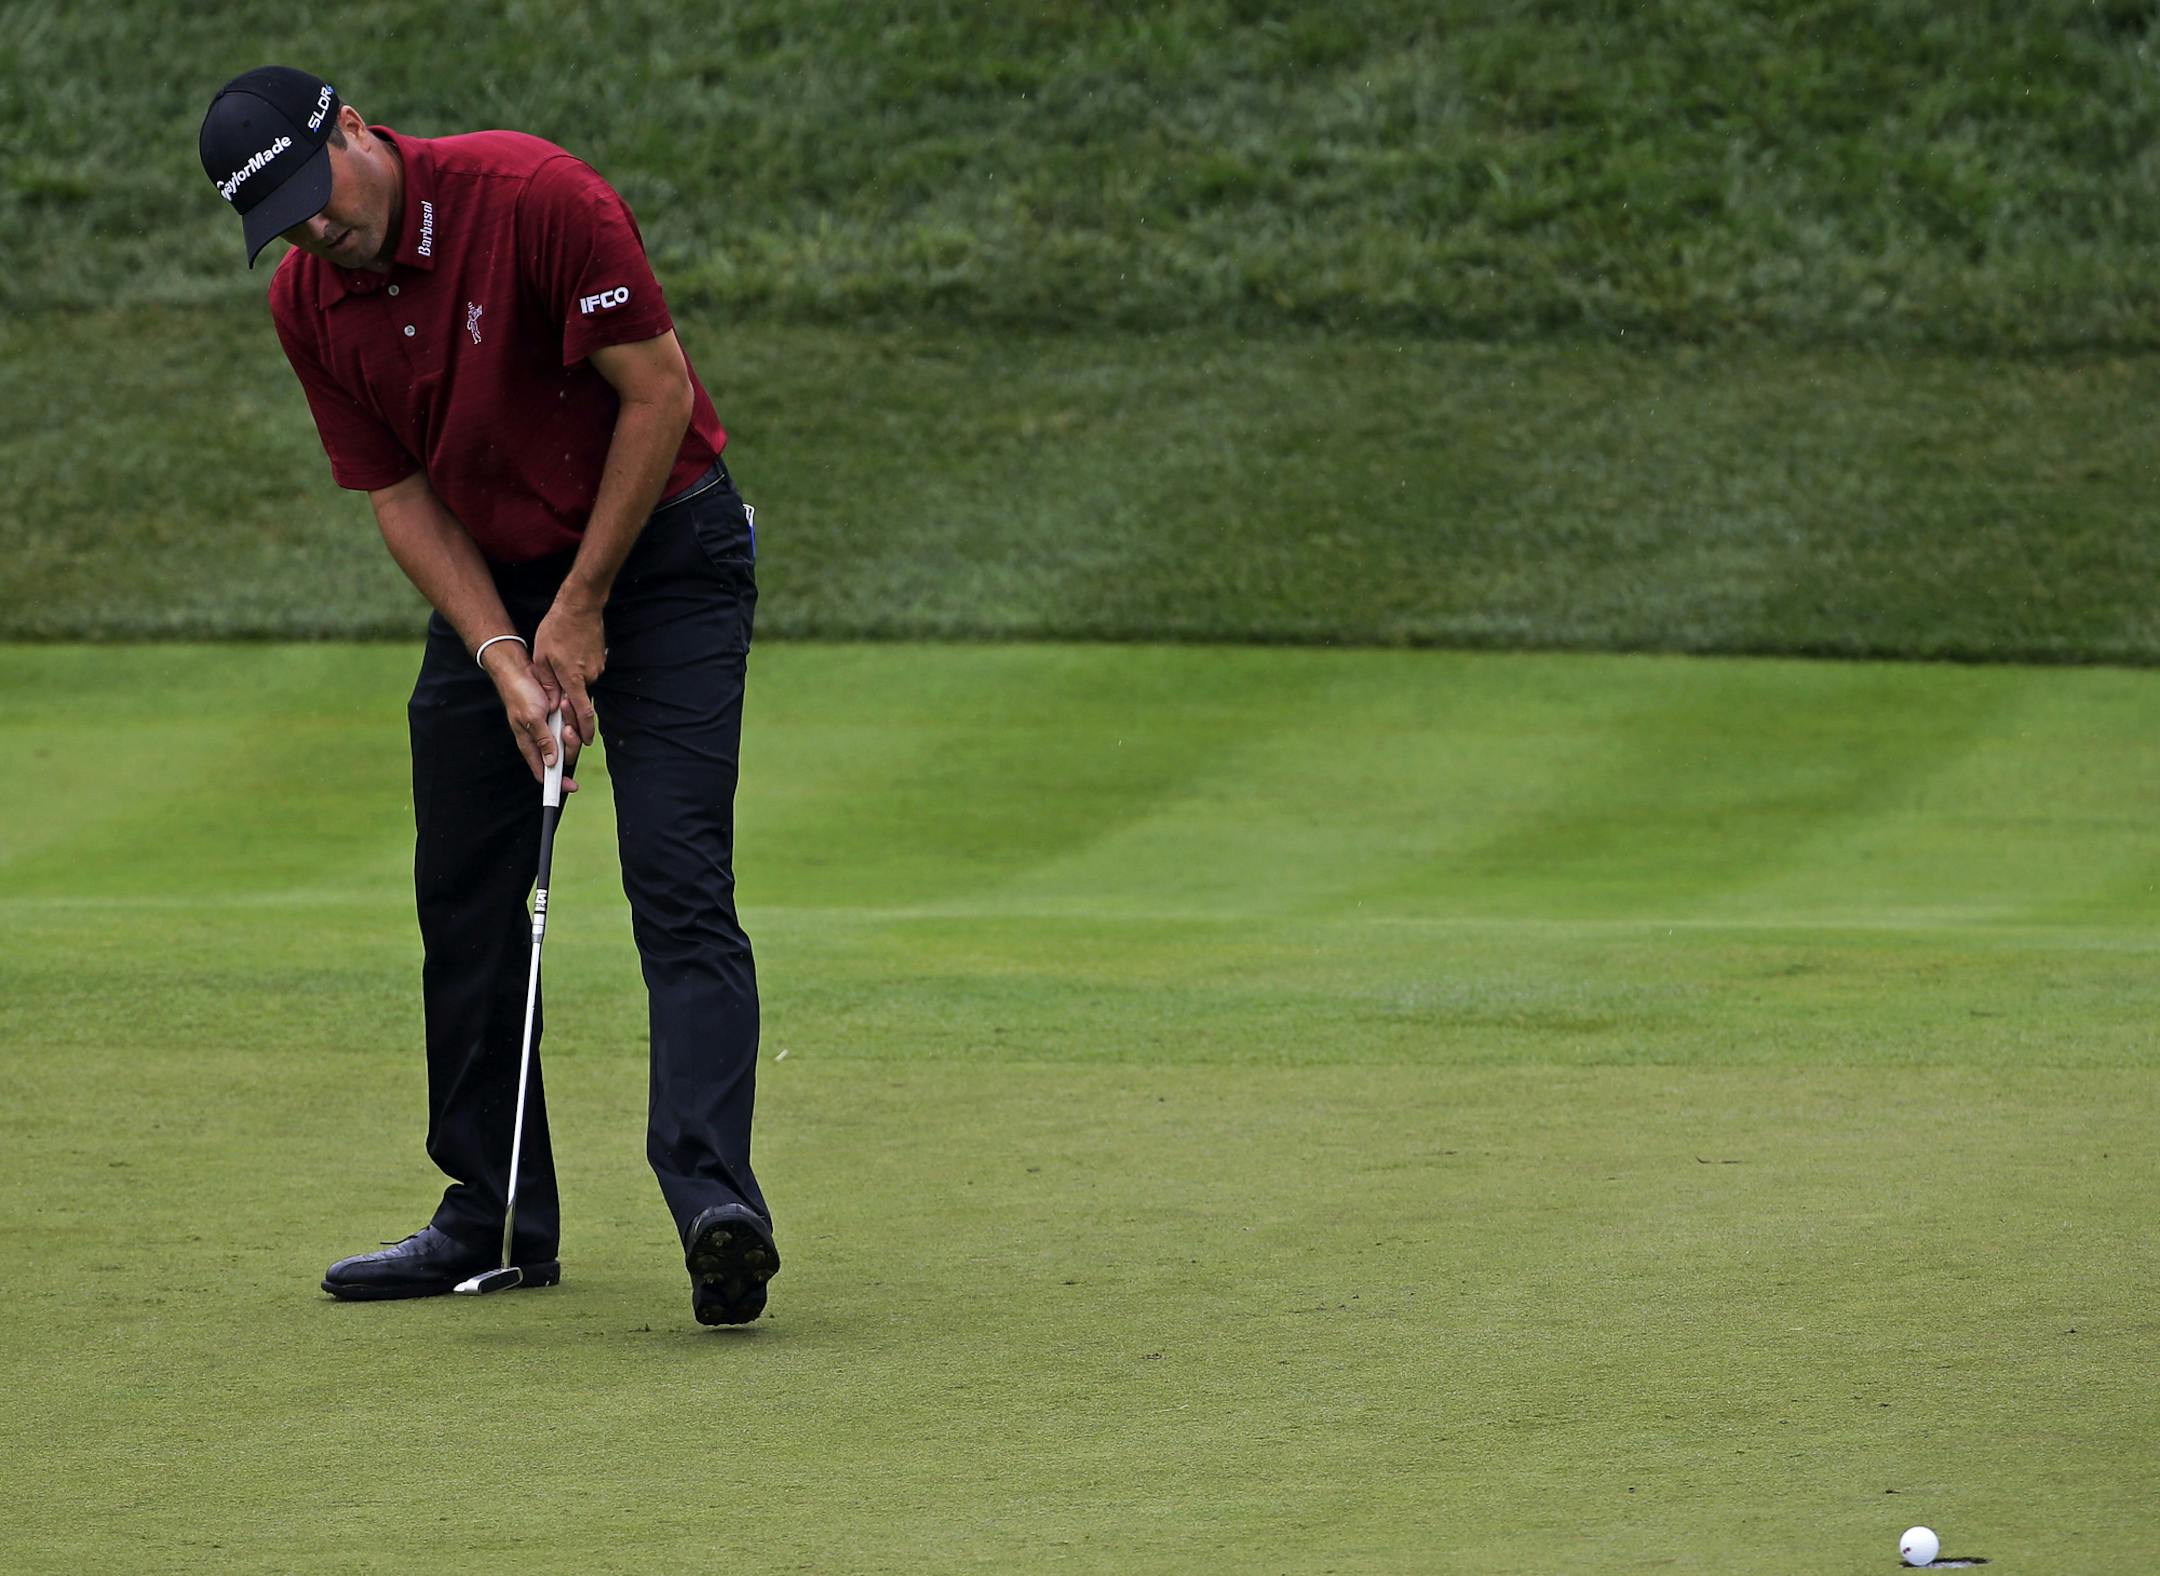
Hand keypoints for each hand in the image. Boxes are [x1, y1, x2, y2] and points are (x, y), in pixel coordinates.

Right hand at [480, 640, 580, 793]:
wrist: (520, 669)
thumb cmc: (520, 694)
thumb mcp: (531, 718)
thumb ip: (543, 740)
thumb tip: (551, 762)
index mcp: (531, 744)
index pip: (544, 771)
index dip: (558, 782)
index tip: (571, 787)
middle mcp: (541, 738)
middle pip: (564, 755)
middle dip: (570, 744)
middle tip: (566, 729)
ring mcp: (550, 727)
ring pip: (570, 738)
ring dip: (571, 724)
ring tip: (563, 708)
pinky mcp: (558, 716)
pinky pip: (573, 722)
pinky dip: (572, 715)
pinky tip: (564, 703)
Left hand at [533, 588, 606, 761]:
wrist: (580, 606)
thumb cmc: (557, 629)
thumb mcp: (542, 657)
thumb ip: (548, 684)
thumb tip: (552, 705)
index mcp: (573, 678)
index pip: (582, 712)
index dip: (584, 730)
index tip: (585, 742)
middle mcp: (589, 676)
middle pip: (580, 699)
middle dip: (571, 705)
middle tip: (559, 697)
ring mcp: (596, 668)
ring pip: (582, 685)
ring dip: (572, 684)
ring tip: (559, 665)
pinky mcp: (599, 660)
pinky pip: (586, 673)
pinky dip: (577, 673)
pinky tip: (568, 657)